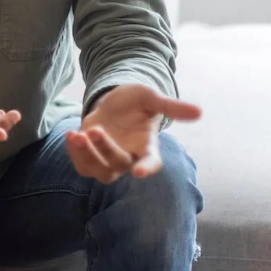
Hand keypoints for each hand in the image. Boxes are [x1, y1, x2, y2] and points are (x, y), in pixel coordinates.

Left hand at [67, 84, 201, 183]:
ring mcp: (108, 160)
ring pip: (99, 171)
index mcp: (147, 147)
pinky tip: (71, 136)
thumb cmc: (136, 102)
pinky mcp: (91, 157)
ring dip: (86, 157)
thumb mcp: (151, 98)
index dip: (147, 168)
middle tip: (94, 130)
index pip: (151, 162)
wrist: (114, 103)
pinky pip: (82, 166)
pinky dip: (75, 154)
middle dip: (105, 149)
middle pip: (119, 164)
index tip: (140, 172)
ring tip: (77, 135)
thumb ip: (171, 106)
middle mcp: (129, 157)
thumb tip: (199, 111)